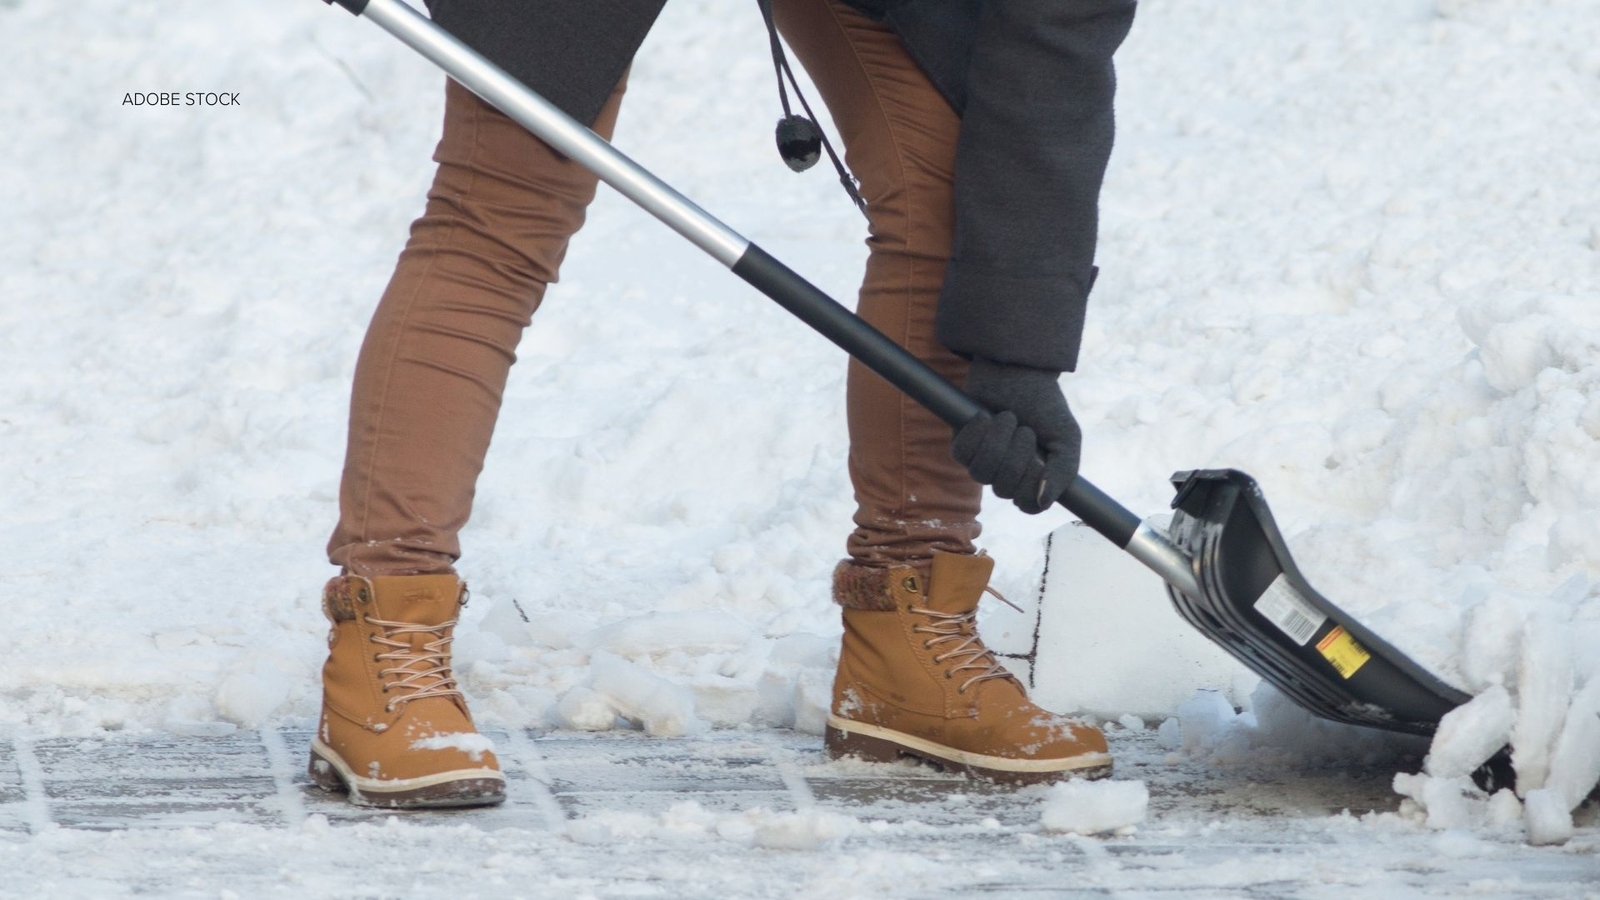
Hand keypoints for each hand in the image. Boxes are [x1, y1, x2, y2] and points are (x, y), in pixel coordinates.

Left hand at [951, 357, 1080, 513]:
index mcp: (1032, 477)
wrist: (1018, 371)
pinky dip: (976, 432)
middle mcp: (1006, 474)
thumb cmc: (1045, 405)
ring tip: (1007, 417)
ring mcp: (983, 461)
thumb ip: (1064, 471)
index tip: (1039, 460)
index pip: (1027, 505)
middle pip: (1004, 489)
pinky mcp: (962, 444)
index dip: (1030, 486)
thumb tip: (1043, 502)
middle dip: (1017, 455)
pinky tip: (985, 416)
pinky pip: (962, 454)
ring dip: (997, 441)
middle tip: (1025, 428)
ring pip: (981, 473)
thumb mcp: (1067, 437)